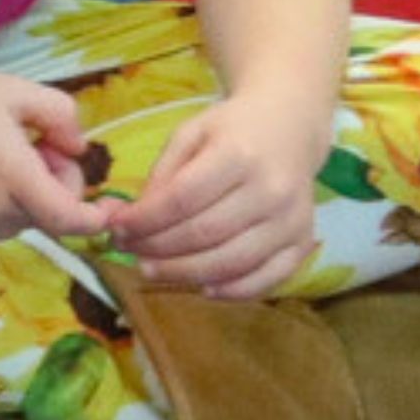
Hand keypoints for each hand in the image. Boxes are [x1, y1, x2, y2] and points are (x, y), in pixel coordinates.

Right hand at [0, 56, 113, 247]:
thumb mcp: (18, 90)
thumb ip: (64, 117)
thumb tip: (80, 149)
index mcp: (13, 176)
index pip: (68, 219)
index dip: (95, 220)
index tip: (107, 211)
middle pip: (49, 214)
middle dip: (55, 185)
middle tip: (37, 146)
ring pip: (24, 220)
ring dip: (28, 196)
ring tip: (1, 157)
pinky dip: (2, 205)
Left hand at [104, 83, 333, 296]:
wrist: (289, 128)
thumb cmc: (231, 132)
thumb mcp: (189, 136)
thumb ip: (160, 177)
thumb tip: (124, 219)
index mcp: (238, 155)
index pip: (182, 199)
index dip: (144, 220)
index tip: (115, 228)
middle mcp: (271, 190)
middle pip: (204, 234)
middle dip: (157, 249)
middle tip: (128, 251)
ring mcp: (292, 219)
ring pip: (232, 262)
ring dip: (184, 274)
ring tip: (151, 269)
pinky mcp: (304, 241)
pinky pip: (268, 279)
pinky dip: (233, 291)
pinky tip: (202, 287)